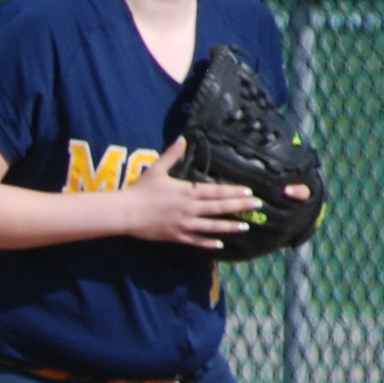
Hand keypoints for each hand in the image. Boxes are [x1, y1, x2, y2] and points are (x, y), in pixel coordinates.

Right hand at [120, 135, 264, 249]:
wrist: (126, 213)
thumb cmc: (141, 190)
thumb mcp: (156, 169)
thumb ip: (172, 155)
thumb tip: (182, 138)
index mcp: (187, 191)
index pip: (216, 191)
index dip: (233, 191)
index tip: (249, 192)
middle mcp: (189, 208)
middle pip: (219, 207)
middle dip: (240, 206)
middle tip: (257, 206)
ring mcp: (184, 224)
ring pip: (212, 226)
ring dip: (229, 226)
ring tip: (245, 227)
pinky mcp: (176, 235)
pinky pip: (196, 240)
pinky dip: (208, 242)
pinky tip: (220, 243)